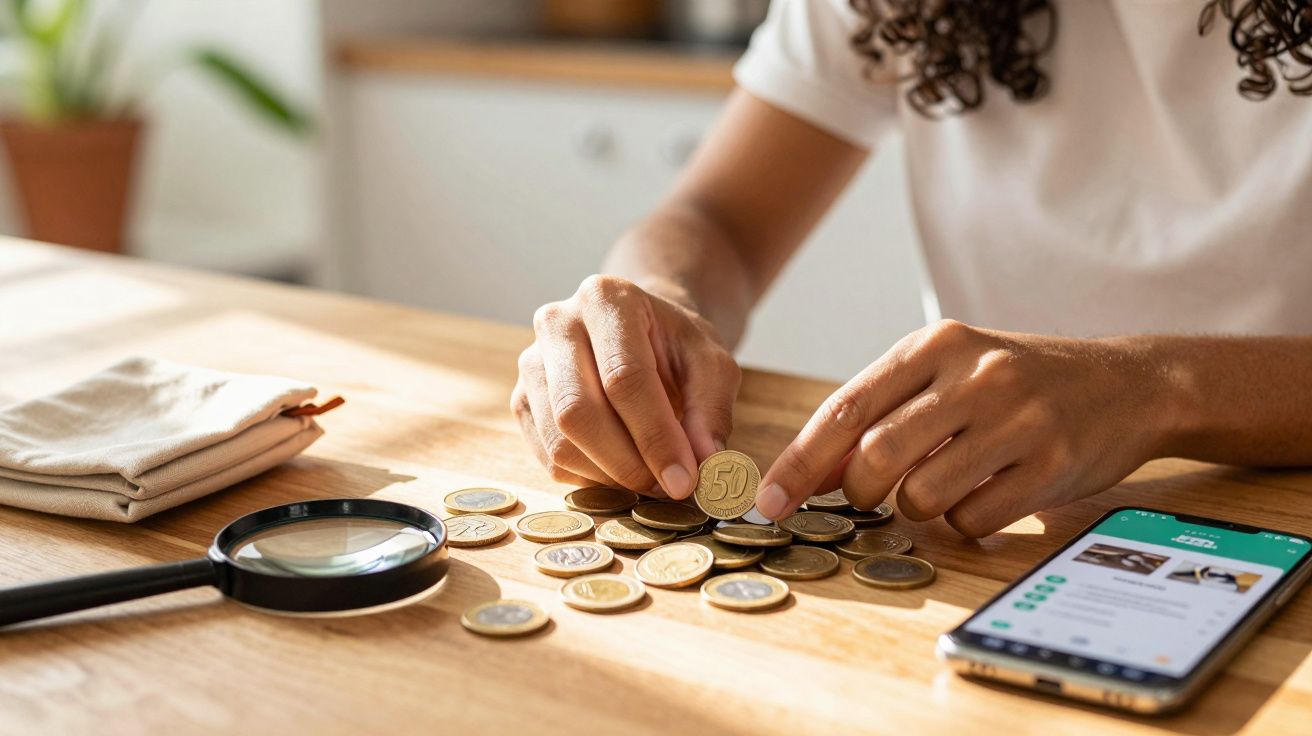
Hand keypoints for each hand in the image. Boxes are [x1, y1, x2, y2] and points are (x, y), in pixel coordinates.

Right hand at [511, 275, 740, 497]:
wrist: (643, 333)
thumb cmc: (676, 346)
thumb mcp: (712, 363)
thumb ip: (710, 409)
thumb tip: (703, 463)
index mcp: (607, 300)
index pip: (624, 377)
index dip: (654, 435)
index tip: (684, 479)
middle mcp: (557, 323)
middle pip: (577, 411)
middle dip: (626, 463)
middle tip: (666, 488)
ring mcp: (531, 362)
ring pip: (558, 440)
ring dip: (608, 476)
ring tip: (649, 480)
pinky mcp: (522, 399)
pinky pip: (548, 457)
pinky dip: (589, 478)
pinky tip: (622, 471)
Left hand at [757, 320, 1170, 536]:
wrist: (1127, 382)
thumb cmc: (1016, 382)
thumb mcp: (948, 372)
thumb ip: (880, 411)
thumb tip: (810, 474)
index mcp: (936, 344)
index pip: (845, 409)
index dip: (799, 462)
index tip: (768, 502)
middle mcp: (974, 375)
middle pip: (875, 457)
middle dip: (857, 492)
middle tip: (868, 495)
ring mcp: (1017, 420)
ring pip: (920, 495)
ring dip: (915, 508)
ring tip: (942, 484)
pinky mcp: (1052, 464)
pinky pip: (973, 519)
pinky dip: (964, 522)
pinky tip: (985, 494)